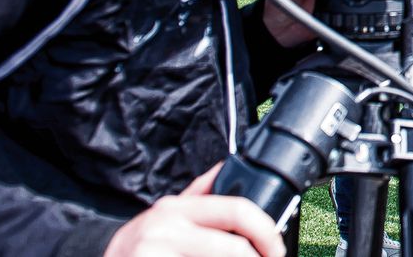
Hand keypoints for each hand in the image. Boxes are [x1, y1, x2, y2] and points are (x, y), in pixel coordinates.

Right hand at [104, 163, 284, 256]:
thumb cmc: (137, 247)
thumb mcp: (164, 215)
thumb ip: (198, 194)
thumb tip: (230, 165)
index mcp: (176, 208)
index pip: (237, 209)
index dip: (266, 231)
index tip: (276, 248)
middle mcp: (166, 228)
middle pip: (235, 247)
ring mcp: (156, 253)